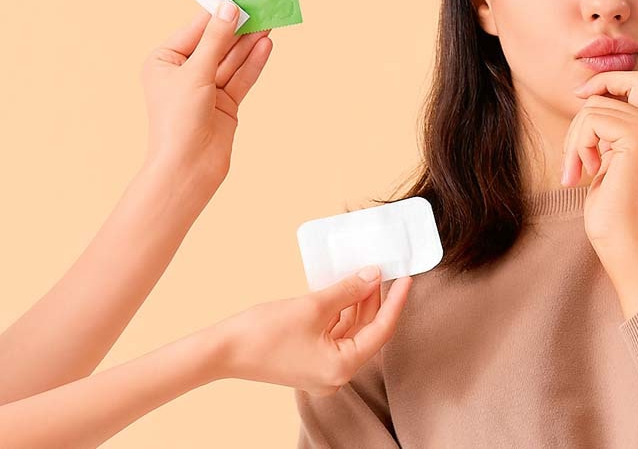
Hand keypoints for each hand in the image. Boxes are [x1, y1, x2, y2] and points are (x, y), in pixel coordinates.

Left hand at [141, 3, 273, 182]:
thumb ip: (215, 40)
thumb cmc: (178, 120)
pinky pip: (241, 77)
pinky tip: (266, 45)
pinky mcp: (225, 103)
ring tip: (269, 22)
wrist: (188, 167)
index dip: (216, 13)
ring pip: (232, 60)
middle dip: (238, 28)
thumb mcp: (196, 73)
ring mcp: (206, 89)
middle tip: (260, 6)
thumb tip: (229, 9)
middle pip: (216, 44)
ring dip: (249, 43)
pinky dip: (253, 63)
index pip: (194, 30)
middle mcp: (185, 73)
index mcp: (164, 61)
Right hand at [218, 267, 411, 396]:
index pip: (381, 330)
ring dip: (358, 305)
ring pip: (351, 333)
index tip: (407, 278)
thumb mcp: (314, 305)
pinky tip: (343, 291)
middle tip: (383, 271)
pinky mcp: (310, 362)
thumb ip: (349, 290)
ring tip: (364, 276)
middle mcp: (336, 375)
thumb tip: (374, 276)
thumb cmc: (263, 332)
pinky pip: (335, 336)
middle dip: (375, 300)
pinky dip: (341, 314)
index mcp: (342, 367)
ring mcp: (322, 370)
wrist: (220, 351)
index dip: (396, 301)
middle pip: (367, 332)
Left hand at [566, 71, 637, 317]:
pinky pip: (592, 121)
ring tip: (577, 171)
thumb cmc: (612, 208)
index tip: (580, 95)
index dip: (606, 80)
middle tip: (573, 157)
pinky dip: (578, 145)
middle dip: (580, 122)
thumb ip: (608, 128)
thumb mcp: (609, 157)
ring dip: (575, 141)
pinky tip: (584, 172)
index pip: (635, 80)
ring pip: (594, 109)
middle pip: (607, 95)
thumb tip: (588, 95)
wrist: (624, 240)